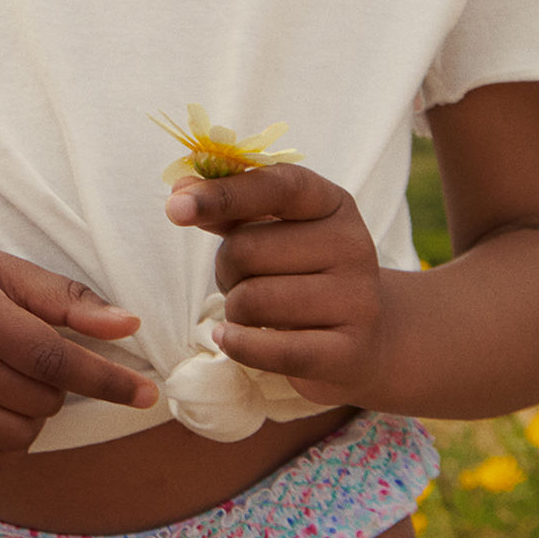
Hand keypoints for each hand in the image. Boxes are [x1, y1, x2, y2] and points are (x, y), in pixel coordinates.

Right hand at [0, 231, 156, 473]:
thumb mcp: (4, 269)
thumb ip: (67, 299)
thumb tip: (130, 327)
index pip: (50, 357)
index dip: (104, 379)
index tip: (147, 395)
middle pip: (38, 400)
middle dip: (55, 386)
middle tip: (29, 357)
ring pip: (18, 436)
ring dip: (32, 416)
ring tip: (8, 381)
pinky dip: (5, 444)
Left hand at [168, 163, 387, 404]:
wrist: (362, 338)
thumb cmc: (301, 274)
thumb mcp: (274, 230)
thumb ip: (227, 208)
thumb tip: (180, 191)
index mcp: (332, 204)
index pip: (277, 186)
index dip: (223, 194)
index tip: (176, 206)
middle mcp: (352, 246)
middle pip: (246, 249)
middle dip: (226, 268)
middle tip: (244, 280)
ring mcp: (357, 300)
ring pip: (251, 300)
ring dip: (234, 309)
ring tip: (255, 310)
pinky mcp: (349, 351)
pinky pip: (271, 350)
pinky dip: (238, 345)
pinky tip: (232, 339)